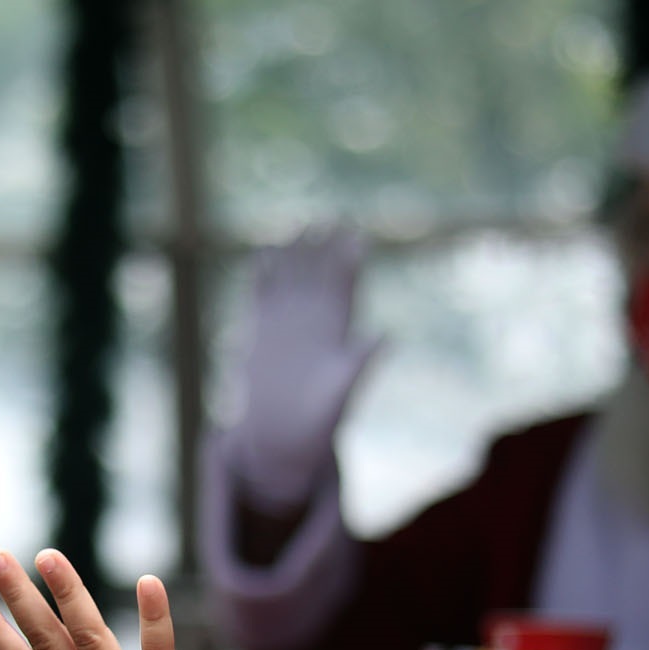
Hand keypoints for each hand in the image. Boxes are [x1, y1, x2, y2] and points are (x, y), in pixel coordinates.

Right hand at [232, 229, 379, 511]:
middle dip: (322, 247)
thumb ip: (363, 360)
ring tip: (296, 226)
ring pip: (290, 280)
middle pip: (319, 274)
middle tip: (327, 216)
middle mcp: (313, 320)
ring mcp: (286, 322)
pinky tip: (261, 257)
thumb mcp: (346, 389)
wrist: (286, 433)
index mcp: (338, 330)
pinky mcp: (260, 331)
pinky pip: (261, 297)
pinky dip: (261, 279)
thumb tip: (388, 334)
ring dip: (293, 255)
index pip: (346, 286)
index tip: (356, 235)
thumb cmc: (322, 416)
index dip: (350, 260)